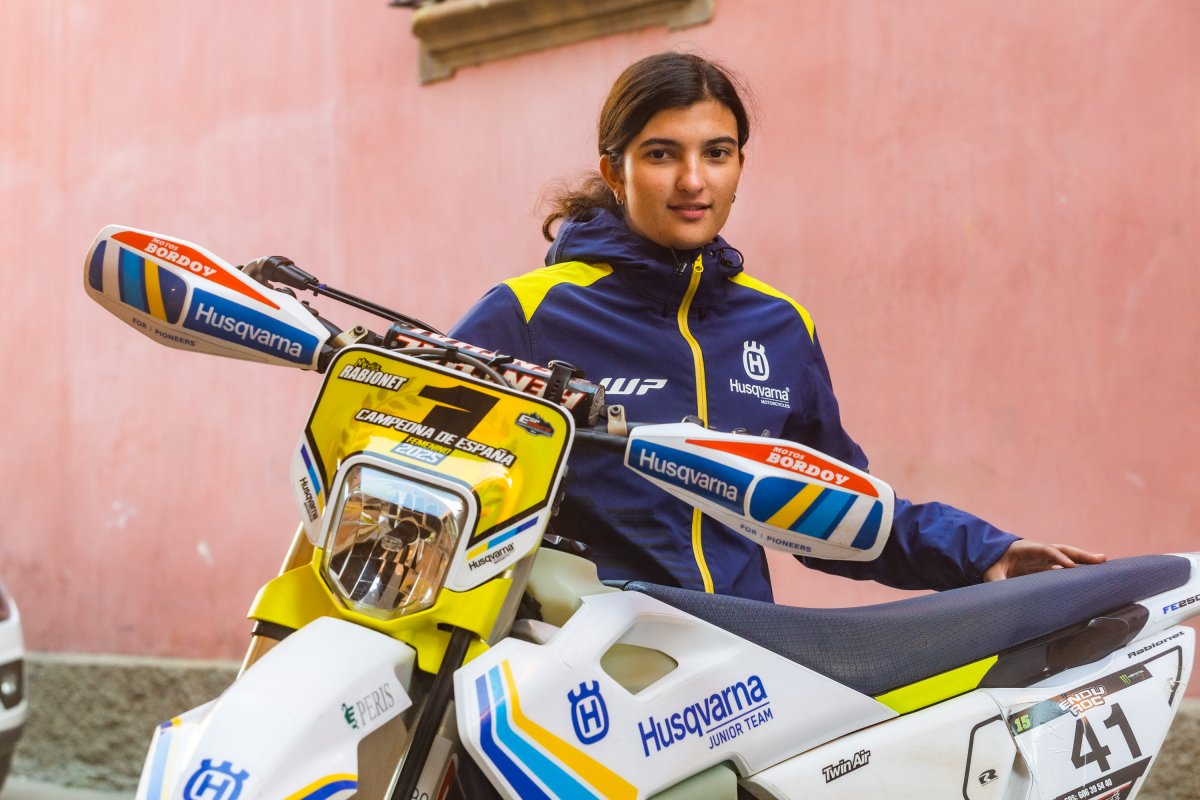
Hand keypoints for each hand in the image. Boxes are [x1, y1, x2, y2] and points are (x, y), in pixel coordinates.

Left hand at [983, 539, 1106, 580]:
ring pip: (1067, 556)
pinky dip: (1078, 568)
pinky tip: (1092, 573)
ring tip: (1103, 562)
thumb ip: (996, 583)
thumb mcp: (991, 573)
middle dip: (1080, 555)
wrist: (991, 556)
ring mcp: (1044, 558)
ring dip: (1084, 559)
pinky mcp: (1046, 566)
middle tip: (1100, 559)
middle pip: (1062, 550)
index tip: (1070, 566)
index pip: (1045, 550)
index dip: (1058, 557)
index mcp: (1025, 549)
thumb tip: (1000, 596)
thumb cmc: (992, 564)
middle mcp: (1038, 551)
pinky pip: (1065, 566)